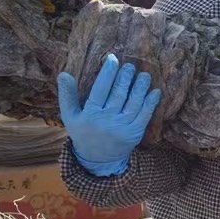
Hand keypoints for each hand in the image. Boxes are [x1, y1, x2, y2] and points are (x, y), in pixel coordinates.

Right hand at [57, 54, 161, 176]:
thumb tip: (64, 73)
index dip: (107, 73)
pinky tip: (155, 92)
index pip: (100, 89)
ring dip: (140, 87)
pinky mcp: (134, 133)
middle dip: (125, 78)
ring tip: (144, 75)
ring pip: (133, 103)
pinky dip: (150, 103)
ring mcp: (122, 127)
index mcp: (90, 114)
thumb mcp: (70, 116)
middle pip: (118, 94)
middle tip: (131, 65)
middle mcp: (106, 120)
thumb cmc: (83, 132)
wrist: (97, 159)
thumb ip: (67, 95)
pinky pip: (144, 115)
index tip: (113, 59)